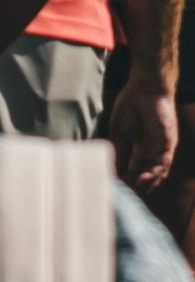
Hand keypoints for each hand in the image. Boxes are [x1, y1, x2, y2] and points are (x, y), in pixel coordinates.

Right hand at [109, 66, 177, 192]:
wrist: (144, 87)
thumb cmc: (130, 106)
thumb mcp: (119, 131)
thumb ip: (119, 150)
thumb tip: (113, 169)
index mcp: (139, 151)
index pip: (133, 171)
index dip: (125, 180)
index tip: (115, 188)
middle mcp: (151, 153)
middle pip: (146, 176)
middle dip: (136, 186)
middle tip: (125, 194)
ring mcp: (161, 149)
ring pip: (157, 173)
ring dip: (147, 183)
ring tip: (134, 188)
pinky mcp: (169, 143)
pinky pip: (164, 161)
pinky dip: (155, 171)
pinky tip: (145, 176)